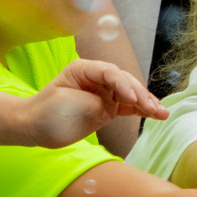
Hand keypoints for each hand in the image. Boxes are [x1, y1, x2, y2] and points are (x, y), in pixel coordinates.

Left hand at [24, 60, 167, 146]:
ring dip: (146, 103)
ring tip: (162, 113)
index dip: (123, 85)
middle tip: (153, 108)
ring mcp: (104, 93)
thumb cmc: (46, 112)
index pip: (110, 73)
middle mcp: (97, 78)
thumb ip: (93, 104)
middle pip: (124, 82)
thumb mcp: (68, 105)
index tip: (131, 98)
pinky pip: (128, 108)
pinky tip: (156, 115)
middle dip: (140, 95)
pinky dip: (141, 111)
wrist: (34, 127)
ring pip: (131, 94)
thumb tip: (111, 109)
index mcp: (84, 69)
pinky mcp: (107, 108)